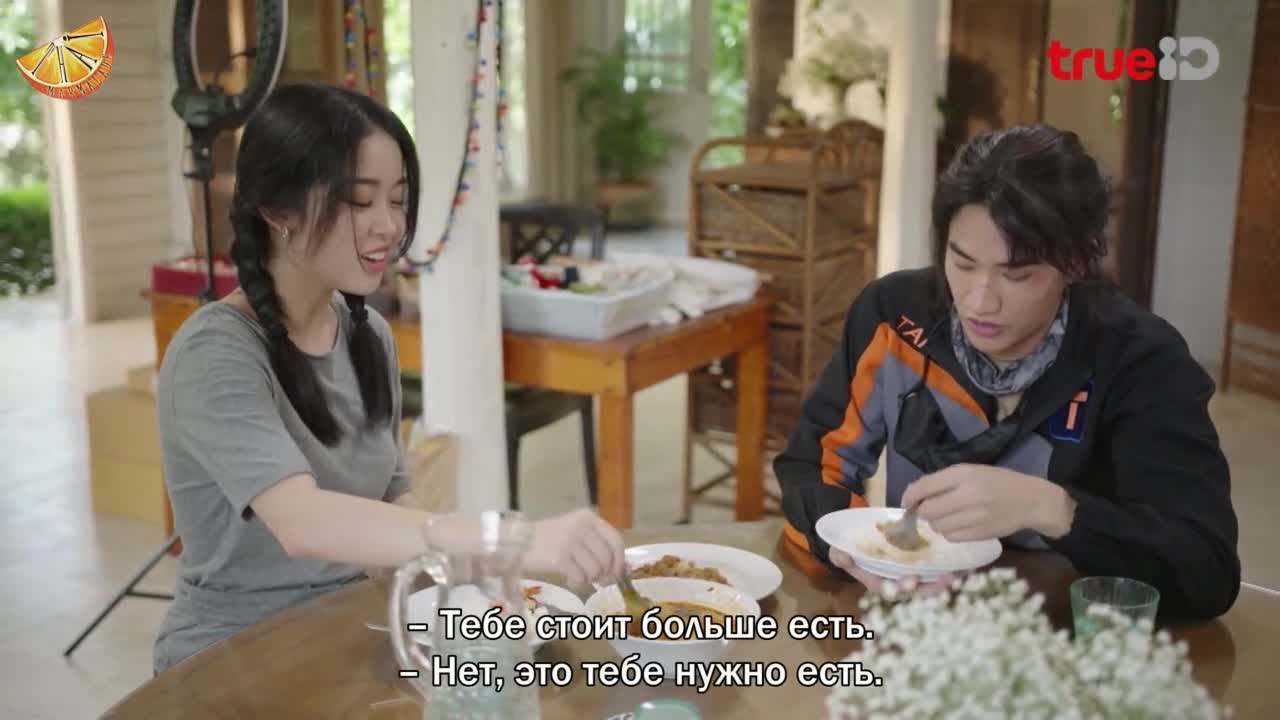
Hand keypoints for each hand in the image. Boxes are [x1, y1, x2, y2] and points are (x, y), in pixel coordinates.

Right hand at [525, 508, 624, 586]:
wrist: (518, 542)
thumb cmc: (548, 539)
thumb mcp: (575, 533)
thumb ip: (596, 546)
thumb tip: (619, 570)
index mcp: (588, 517)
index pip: (615, 540)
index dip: (620, 560)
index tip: (618, 573)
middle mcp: (581, 526)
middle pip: (607, 558)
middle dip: (604, 574)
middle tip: (595, 580)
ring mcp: (570, 541)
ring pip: (595, 569)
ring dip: (589, 578)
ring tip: (578, 576)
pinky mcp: (560, 557)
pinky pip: (580, 577)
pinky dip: (578, 583)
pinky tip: (569, 579)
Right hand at [828, 547, 957, 599]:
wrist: (867, 542)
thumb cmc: (856, 550)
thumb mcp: (845, 551)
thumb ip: (841, 554)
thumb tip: (840, 555)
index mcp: (879, 584)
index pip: (889, 591)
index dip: (899, 589)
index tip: (909, 582)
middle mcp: (898, 586)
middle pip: (914, 593)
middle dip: (927, 590)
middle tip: (941, 582)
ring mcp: (912, 580)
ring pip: (929, 587)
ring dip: (942, 584)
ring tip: (954, 575)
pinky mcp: (924, 572)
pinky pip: (938, 576)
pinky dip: (950, 573)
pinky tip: (964, 567)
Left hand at [901, 464, 1075, 541]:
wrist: (1031, 501)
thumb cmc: (997, 482)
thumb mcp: (970, 471)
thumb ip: (941, 481)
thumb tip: (912, 496)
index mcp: (964, 474)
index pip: (925, 487)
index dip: (910, 496)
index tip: (907, 502)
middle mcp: (968, 495)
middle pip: (928, 511)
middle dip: (923, 512)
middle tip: (929, 509)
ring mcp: (974, 517)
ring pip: (937, 526)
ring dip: (936, 523)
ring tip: (948, 516)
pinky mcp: (980, 534)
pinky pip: (951, 537)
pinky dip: (949, 532)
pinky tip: (959, 524)